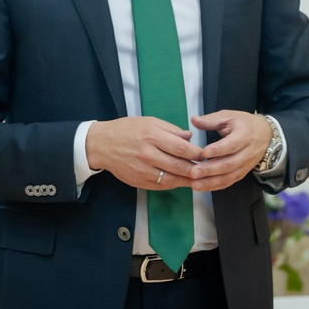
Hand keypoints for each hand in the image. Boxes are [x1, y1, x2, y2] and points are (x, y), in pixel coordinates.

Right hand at [86, 117, 205, 189]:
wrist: (102, 144)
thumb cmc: (126, 129)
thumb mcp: (149, 121)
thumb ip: (171, 129)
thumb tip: (189, 137)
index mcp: (152, 136)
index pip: (181, 148)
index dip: (196, 153)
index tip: (206, 154)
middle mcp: (148, 154)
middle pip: (179, 166)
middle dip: (196, 169)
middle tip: (207, 168)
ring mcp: (143, 170)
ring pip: (172, 179)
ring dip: (188, 180)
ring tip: (199, 178)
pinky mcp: (139, 181)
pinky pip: (161, 186)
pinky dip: (174, 184)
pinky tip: (181, 181)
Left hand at [186, 110, 271, 192]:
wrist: (265, 134)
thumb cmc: (244, 124)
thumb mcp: (229, 116)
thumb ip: (211, 120)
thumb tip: (194, 120)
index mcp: (244, 136)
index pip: (231, 145)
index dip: (218, 150)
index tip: (203, 153)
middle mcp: (247, 153)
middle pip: (229, 164)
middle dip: (210, 170)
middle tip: (193, 172)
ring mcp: (246, 165)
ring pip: (229, 176)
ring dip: (211, 182)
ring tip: (195, 184)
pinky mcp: (242, 173)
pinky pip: (229, 182)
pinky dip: (216, 186)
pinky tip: (203, 187)